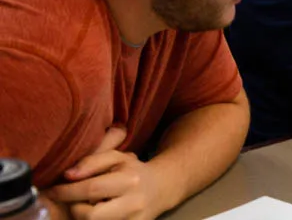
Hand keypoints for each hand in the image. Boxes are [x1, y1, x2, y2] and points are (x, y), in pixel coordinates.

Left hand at [45, 127, 165, 219]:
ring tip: (86, 207)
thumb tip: (67, 175)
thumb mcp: (116, 158)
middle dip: (75, 209)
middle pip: (89, 216)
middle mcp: (133, 203)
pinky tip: (98, 213)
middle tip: (72, 201)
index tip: (51, 190)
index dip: (66, 192)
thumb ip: (91, 162)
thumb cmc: (132, 170)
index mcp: (129, 181)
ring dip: (84, 217)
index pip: (91, 189)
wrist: (160, 189)